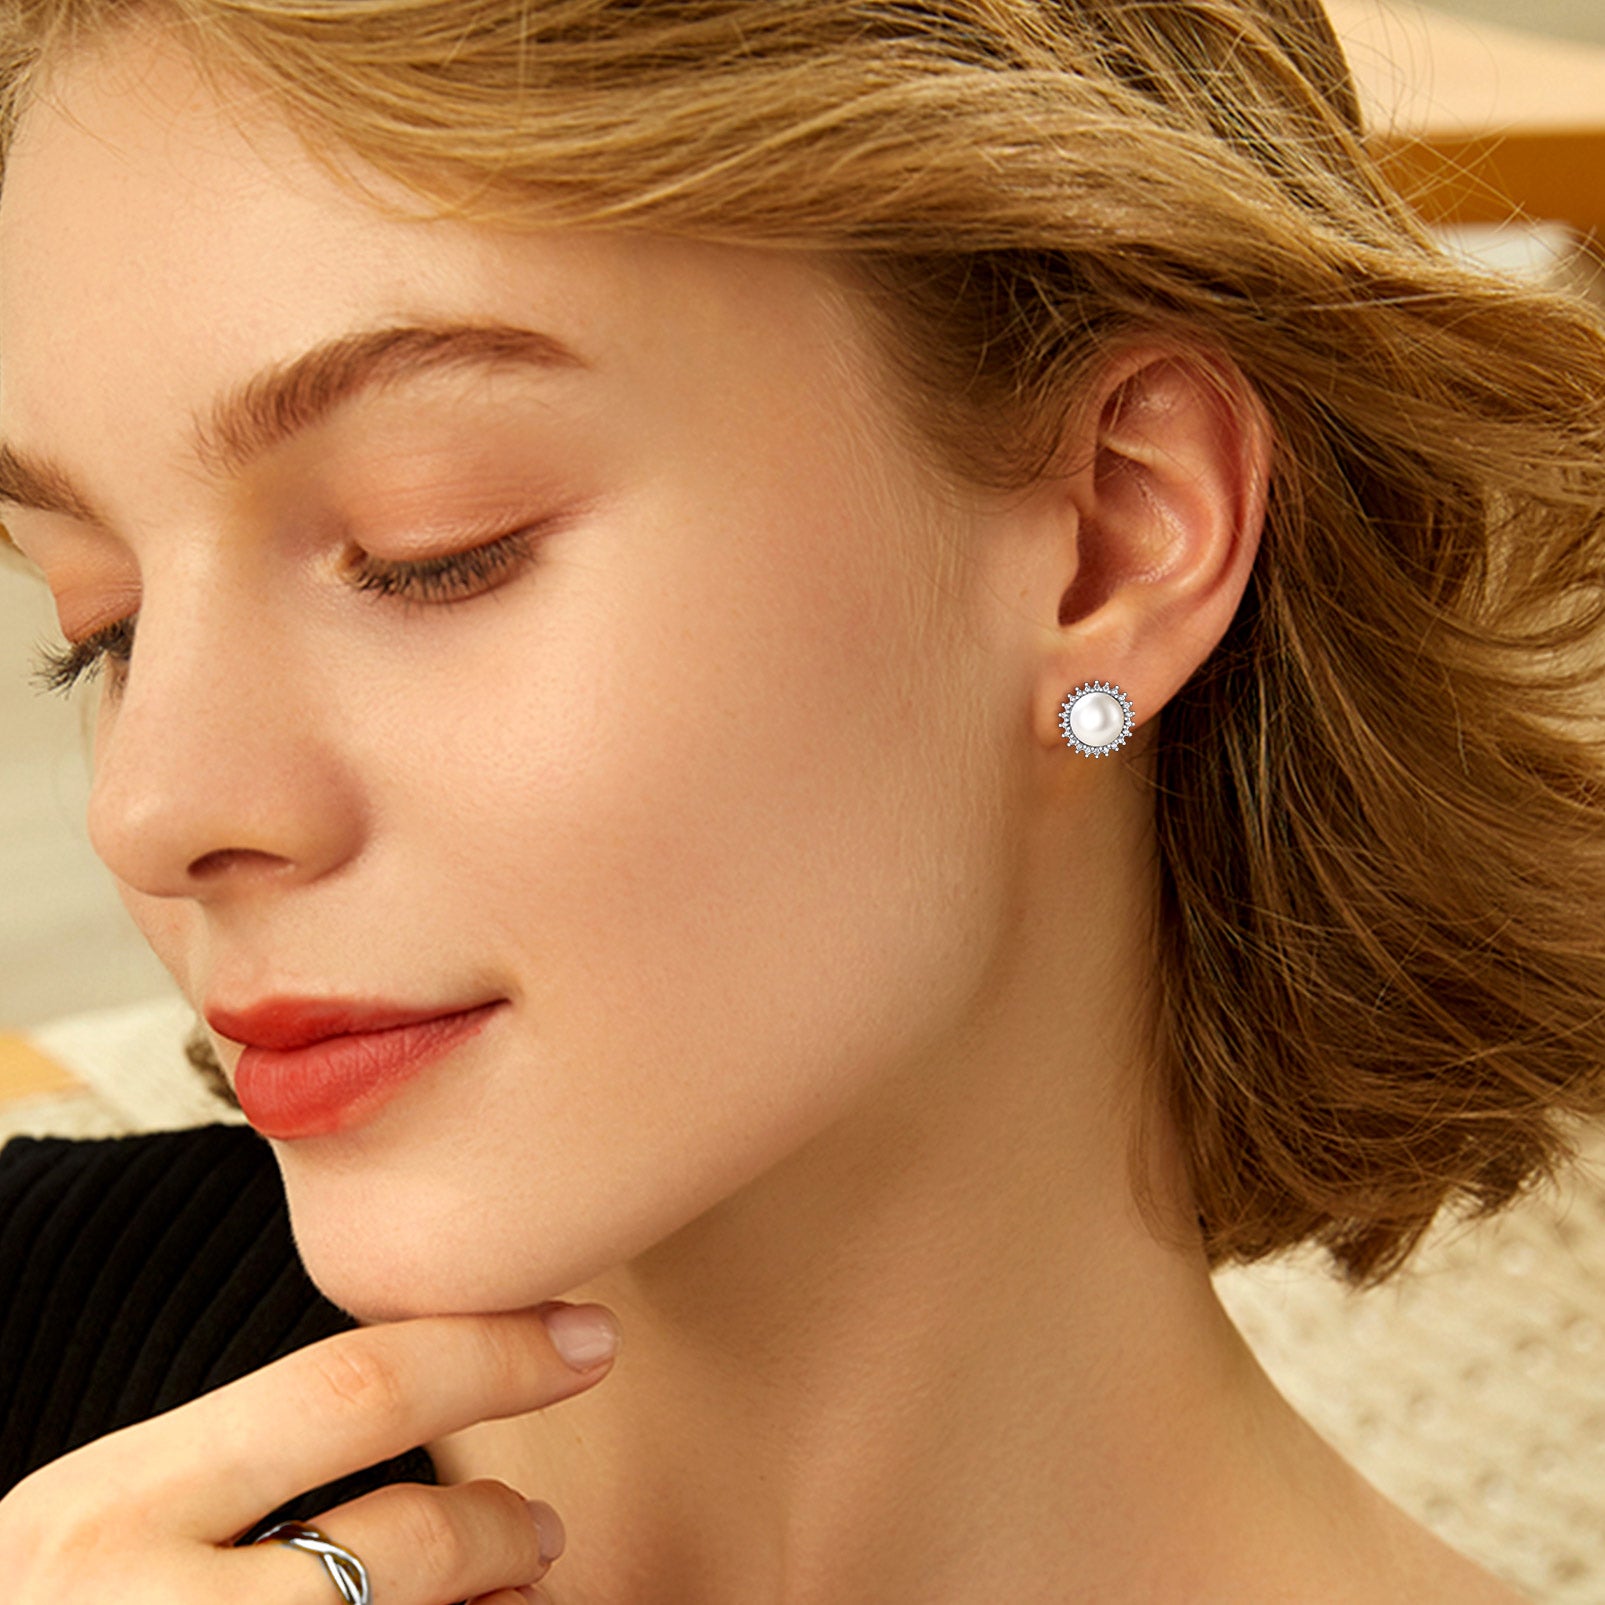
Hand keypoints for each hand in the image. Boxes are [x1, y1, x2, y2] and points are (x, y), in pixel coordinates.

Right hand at [0, 1299, 619, 1604]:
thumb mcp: (110, 1521)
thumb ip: (241, 1468)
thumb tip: (437, 1395)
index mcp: (115, 1505)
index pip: (349, 1389)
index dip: (493, 1354)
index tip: (589, 1336)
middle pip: (403, 1546)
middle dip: (503, 1525)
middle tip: (540, 1528)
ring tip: (509, 1595)